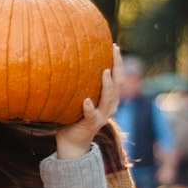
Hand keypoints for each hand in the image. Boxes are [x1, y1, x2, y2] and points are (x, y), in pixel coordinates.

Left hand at [55, 44, 122, 158]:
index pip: (117, 77)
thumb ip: (81, 84)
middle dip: (118, 66)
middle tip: (114, 50)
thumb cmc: (74, 116)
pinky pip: (91, 115)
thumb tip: (69, 61)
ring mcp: (102, 116)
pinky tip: (85, 101)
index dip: (118, 62)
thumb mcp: (80, 97)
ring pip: (108, 98)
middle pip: (118, 83)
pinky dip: (89, 107)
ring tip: (104, 71)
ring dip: (107, 85)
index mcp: (109, 99)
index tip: (114, 46)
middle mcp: (110, 106)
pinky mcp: (91, 124)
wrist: (72, 141)